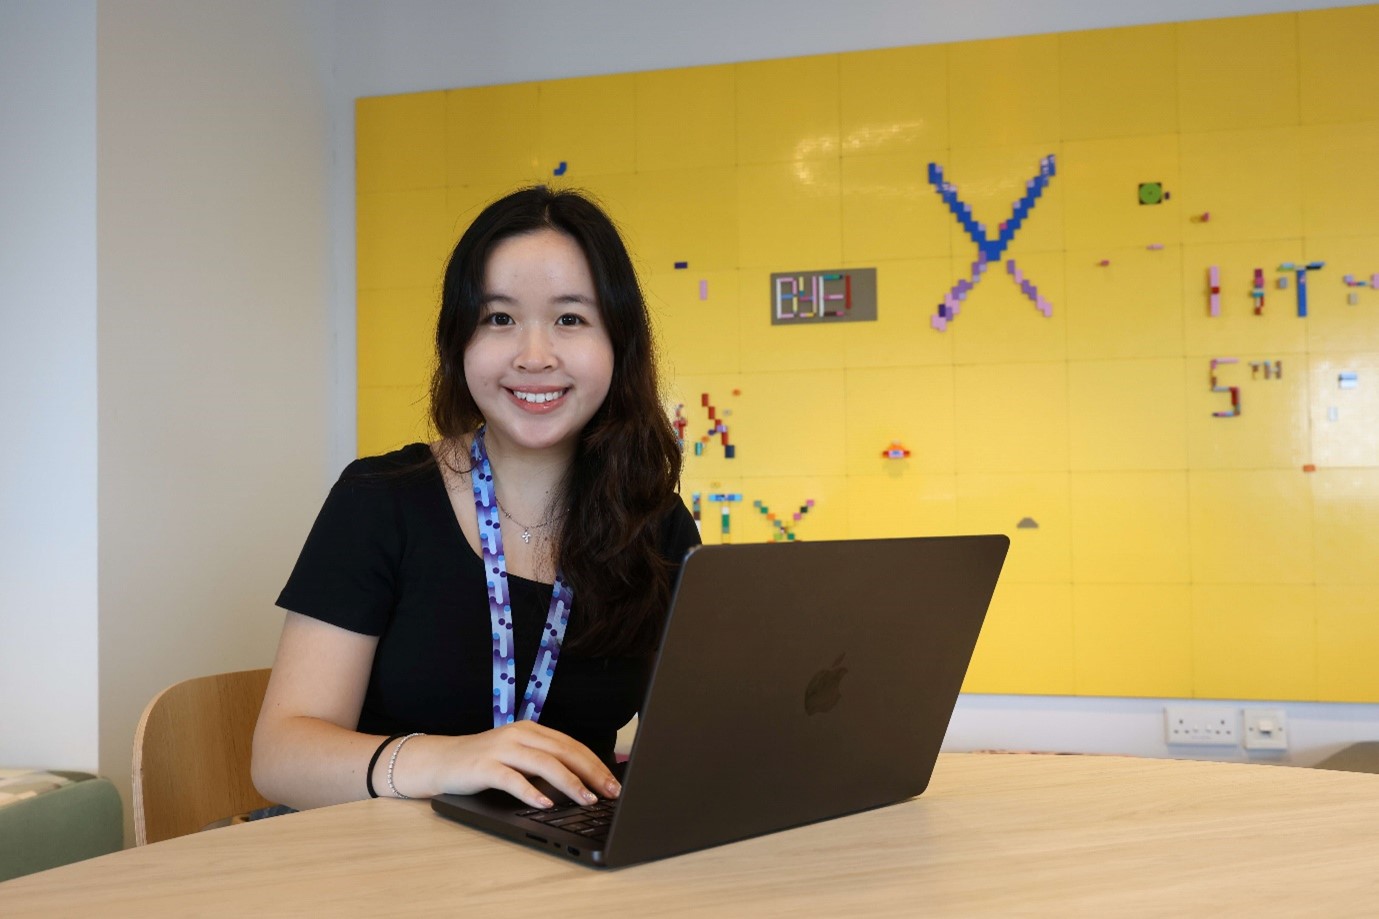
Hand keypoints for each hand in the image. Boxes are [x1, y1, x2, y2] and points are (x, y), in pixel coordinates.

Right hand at [428, 722, 620, 808]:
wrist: (441, 760)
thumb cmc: (483, 762)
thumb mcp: (518, 757)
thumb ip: (543, 764)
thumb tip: (581, 783)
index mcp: (531, 731)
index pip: (572, 745)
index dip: (595, 764)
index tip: (613, 782)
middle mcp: (519, 735)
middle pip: (563, 752)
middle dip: (591, 772)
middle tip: (609, 792)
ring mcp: (501, 749)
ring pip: (543, 763)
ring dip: (569, 782)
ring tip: (586, 799)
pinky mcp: (484, 767)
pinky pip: (512, 779)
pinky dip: (530, 792)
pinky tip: (545, 804)